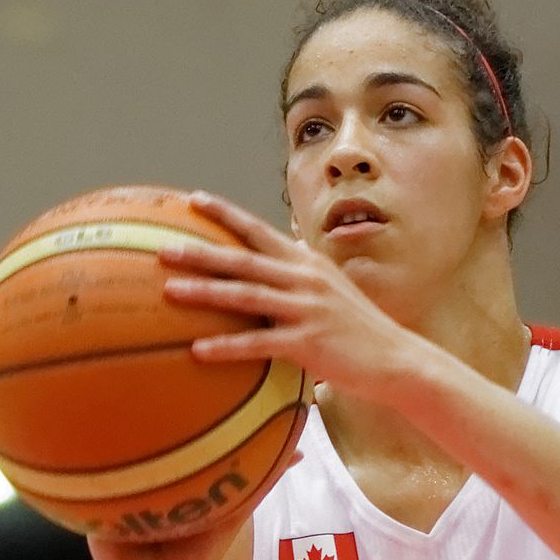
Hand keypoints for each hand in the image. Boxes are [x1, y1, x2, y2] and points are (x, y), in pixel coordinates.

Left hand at [159, 191, 419, 401]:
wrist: (396, 359)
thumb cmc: (358, 331)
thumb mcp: (331, 293)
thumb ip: (300, 279)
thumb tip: (271, 269)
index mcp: (307, 264)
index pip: (258, 231)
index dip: (224, 214)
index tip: (192, 200)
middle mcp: (305, 280)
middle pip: (243, 260)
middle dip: (200, 252)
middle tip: (163, 249)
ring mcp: (306, 310)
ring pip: (246, 296)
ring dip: (205, 292)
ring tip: (169, 291)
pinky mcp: (308, 343)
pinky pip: (258, 343)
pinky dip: (227, 346)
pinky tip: (198, 350)